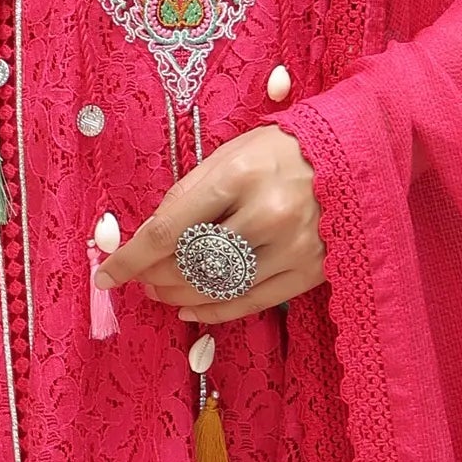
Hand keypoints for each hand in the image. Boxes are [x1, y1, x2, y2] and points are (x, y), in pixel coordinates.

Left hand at [93, 123, 325, 326]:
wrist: (355, 155)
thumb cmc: (282, 149)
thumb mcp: (231, 152)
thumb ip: (190, 192)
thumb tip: (150, 235)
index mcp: (240, 175)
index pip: (169, 229)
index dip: (131, 257)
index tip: (106, 274)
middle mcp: (268, 214)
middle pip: (191, 263)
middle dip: (154, 276)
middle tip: (139, 278)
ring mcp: (294, 247)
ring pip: (219, 288)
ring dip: (179, 295)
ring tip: (160, 291)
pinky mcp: (312, 272)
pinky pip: (252, 303)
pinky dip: (214, 311)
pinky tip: (191, 307)